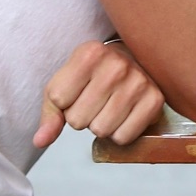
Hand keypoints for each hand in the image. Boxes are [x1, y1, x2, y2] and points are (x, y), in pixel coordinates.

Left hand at [33, 39, 166, 148]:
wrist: (135, 60)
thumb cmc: (94, 74)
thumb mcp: (66, 82)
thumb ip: (50, 112)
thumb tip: (39, 141)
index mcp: (90, 53)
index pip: (59, 100)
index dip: (65, 103)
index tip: (79, 90)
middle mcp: (117, 65)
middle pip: (79, 121)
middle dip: (83, 116)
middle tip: (96, 100)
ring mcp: (139, 82)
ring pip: (101, 131)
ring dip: (101, 125)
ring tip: (109, 106)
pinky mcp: (155, 100)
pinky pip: (124, 137)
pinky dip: (120, 133)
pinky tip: (124, 115)